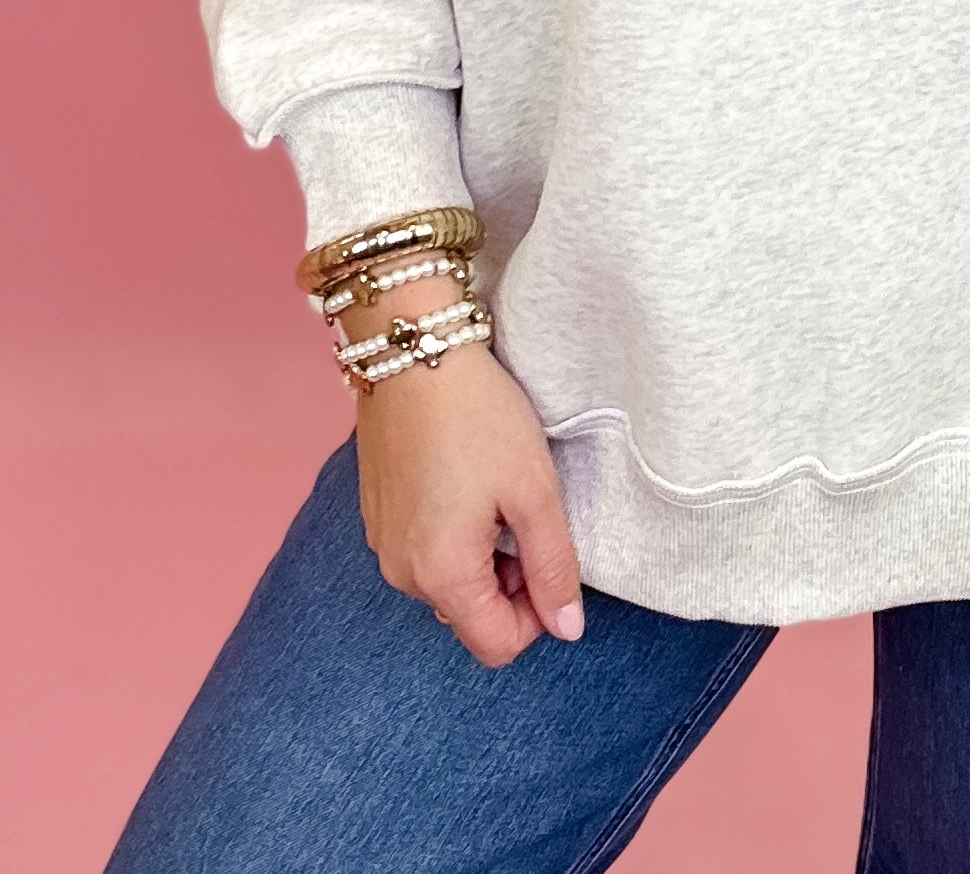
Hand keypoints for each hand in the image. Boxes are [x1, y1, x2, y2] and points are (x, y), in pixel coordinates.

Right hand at [350, 289, 584, 668]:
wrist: (413, 349)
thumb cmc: (478, 416)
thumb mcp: (534, 490)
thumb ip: (554, 567)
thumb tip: (567, 630)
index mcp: (440, 576)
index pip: (497, 646)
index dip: (537, 614)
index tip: (549, 554)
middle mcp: (401, 573)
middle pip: (471, 616)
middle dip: (510, 583)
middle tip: (527, 514)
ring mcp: (382, 543)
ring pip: (448, 584)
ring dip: (483, 556)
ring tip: (498, 492)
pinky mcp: (377, 514)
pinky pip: (424, 552)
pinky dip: (453, 534)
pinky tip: (467, 479)